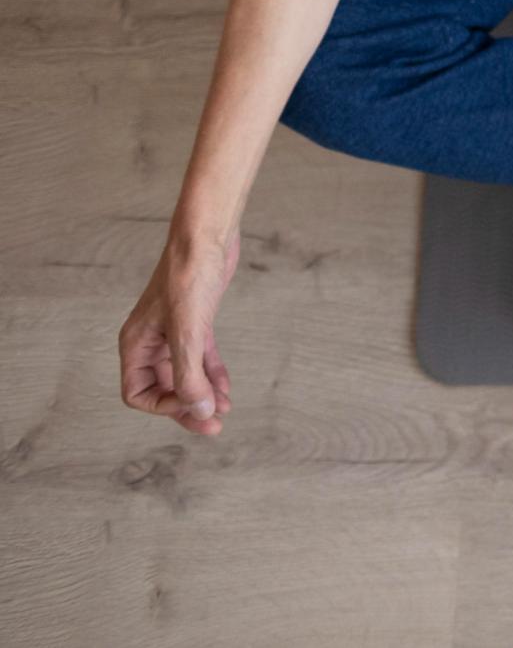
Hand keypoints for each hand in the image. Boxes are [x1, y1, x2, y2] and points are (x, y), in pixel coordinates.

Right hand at [119, 227, 241, 435]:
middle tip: (215, 427)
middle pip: (164, 388)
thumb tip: (200, 412)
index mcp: (135, 344)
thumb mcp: (189, 331)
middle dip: (188, 408)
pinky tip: (227, 388)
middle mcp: (150, 342)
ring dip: (204, 393)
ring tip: (225, 411)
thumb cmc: (189, 276)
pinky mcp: (196, 323)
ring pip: (185, 375)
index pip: (137, 393)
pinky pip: (200, 359)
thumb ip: (191, 374)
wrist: (207, 236)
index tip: (195, 403)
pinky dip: (212, 374)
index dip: (165, 406)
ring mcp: (173, 332)